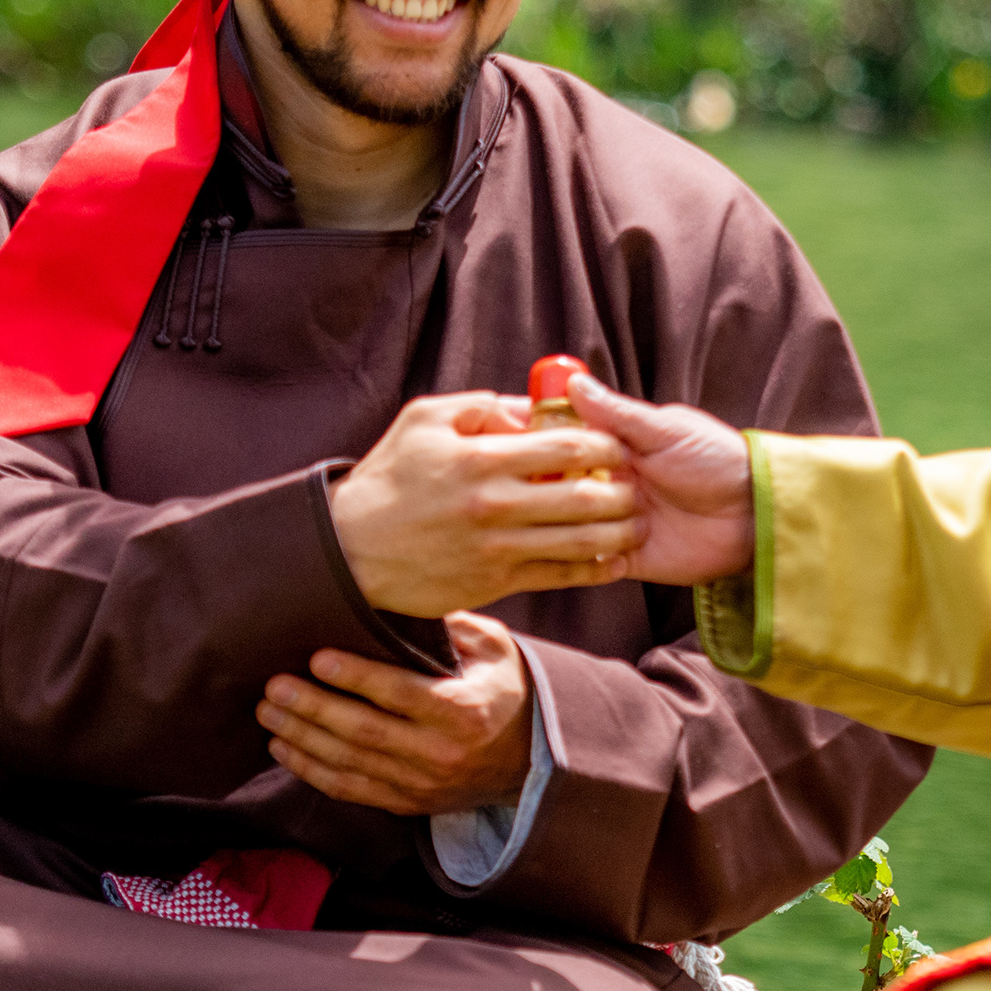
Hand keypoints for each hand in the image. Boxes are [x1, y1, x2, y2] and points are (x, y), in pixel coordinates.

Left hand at [258, 609, 535, 815]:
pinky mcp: (406, 802)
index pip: (400, 693)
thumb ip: (452, 626)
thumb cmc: (502, 690)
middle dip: (312, 708)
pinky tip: (283, 747)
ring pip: (348, 763)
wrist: (530, 760)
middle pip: (364, 731)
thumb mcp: (493, 650)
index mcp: (464, 711)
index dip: (356, 676)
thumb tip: (399, 599)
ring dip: (301, 738)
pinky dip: (311, 770)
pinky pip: (349, 789)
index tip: (317, 657)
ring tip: (267, 713)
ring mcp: (421, 784)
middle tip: (273, 686)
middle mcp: (440, 753)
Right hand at [330, 392, 643, 616]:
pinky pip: (559, 576)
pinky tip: (613, 560)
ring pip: (579, 541)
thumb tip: (530, 409)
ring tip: (636, 520)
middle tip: (639, 483)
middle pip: (584, 496)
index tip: (619, 444)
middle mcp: (494, 504)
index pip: (566, 447)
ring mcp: (498, 547)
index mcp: (482, 458)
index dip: (605, 444)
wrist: (352, 550)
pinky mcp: (496, 582)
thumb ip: (481, 408)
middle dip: (623, 489)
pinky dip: (594, 569)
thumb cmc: (388, 478)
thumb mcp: (424, 420)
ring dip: (618, 531)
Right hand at [562, 373, 756, 585]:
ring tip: (638, 512)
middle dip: (570, 489)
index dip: (550, 448)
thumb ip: (618, 413)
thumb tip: (575, 383)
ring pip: (571, 526)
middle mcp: (607, 484)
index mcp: (614, 447)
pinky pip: (590, 561)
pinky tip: (617, 542)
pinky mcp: (624, 557)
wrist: (754, 514)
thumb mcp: (667, 430)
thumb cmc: (718, 462)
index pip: (564, 446)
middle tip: (609, 484)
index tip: (542, 448)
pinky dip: (592, 555)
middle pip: (560, 488)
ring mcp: (613, 521)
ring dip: (593, 521)